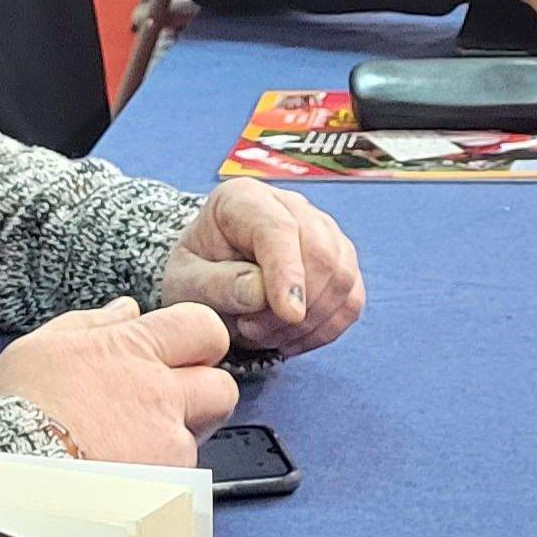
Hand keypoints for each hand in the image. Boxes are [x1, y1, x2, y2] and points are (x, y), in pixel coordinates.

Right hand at [0, 299, 239, 466]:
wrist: (7, 475)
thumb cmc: (13, 411)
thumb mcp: (40, 348)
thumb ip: (91, 324)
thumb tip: (126, 308)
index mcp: (132, 349)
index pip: (203, 327)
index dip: (198, 342)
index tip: (181, 356)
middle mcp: (161, 393)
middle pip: (222, 387)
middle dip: (202, 397)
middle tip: (168, 408)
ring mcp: (167, 443)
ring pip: (199, 439)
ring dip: (175, 443)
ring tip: (130, 452)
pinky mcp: (166, 487)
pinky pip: (180, 481)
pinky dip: (159, 481)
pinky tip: (123, 482)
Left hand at [162, 178, 363, 356]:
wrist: (208, 283)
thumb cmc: (194, 278)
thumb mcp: (185, 284)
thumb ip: (217, 285)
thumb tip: (262, 293)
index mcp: (243, 198)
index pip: (278, 228)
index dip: (288, 272)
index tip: (289, 314)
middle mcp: (290, 206)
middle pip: (322, 251)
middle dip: (297, 305)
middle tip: (251, 330)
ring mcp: (322, 232)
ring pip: (342, 277)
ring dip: (309, 322)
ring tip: (263, 335)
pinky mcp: (340, 263)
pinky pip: (351, 300)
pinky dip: (325, 329)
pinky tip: (289, 338)